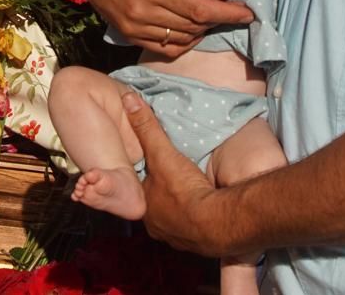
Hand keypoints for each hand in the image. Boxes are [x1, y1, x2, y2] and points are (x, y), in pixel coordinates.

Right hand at [79, 0, 252, 55]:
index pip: (200, 8)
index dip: (228, 13)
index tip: (248, 13)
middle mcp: (144, 10)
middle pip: (194, 25)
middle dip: (218, 17)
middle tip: (230, 7)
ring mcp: (135, 27)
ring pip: (183, 38)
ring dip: (202, 29)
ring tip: (208, 13)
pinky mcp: (130, 35)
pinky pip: (166, 48)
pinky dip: (185, 40)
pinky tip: (191, 27)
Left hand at [120, 92, 237, 256]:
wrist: (217, 221)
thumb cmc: (184, 188)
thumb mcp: (163, 152)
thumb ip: (146, 127)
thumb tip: (128, 100)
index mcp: (145, 207)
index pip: (143, 188)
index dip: (151, 177)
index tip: (161, 169)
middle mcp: (157, 227)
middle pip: (159, 205)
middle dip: (166, 194)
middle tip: (179, 182)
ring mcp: (177, 237)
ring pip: (176, 219)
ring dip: (183, 208)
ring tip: (193, 194)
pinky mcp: (198, 244)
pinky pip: (195, 229)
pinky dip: (199, 219)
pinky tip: (207, 208)